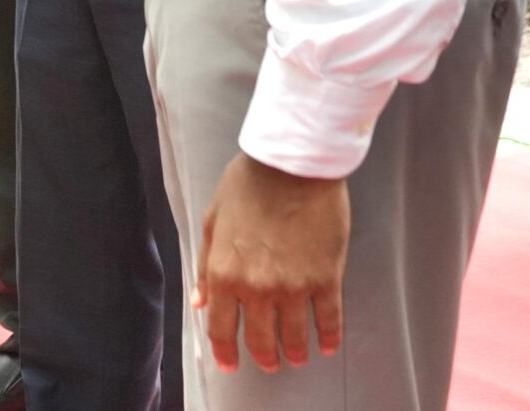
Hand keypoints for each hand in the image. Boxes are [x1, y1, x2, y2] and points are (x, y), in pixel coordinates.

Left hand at [195, 153, 348, 374]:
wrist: (292, 166)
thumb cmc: (249, 185)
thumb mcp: (213, 221)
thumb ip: (205, 266)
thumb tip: (201, 301)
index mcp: (224, 273)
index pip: (221, 328)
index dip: (226, 351)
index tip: (230, 364)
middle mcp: (256, 288)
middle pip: (260, 340)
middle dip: (264, 356)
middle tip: (270, 361)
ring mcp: (293, 287)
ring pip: (295, 337)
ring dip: (295, 352)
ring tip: (297, 356)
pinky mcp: (326, 280)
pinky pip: (329, 321)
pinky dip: (328, 337)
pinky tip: (327, 344)